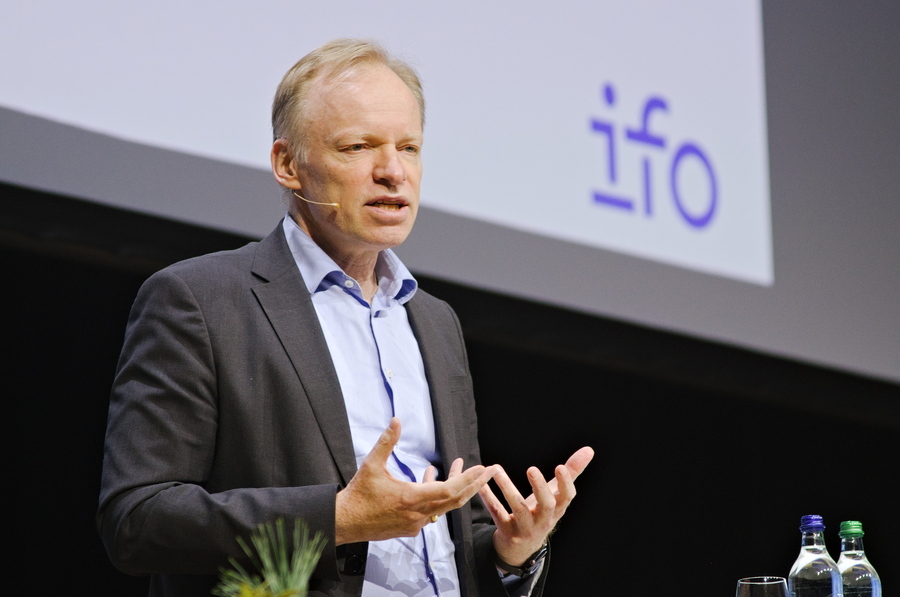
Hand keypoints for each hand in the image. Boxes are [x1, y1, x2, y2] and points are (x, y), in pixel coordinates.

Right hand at [335, 417, 496, 544]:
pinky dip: (437, 496)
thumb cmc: (358, 494)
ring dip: (454, 488)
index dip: (467, 479)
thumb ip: (386, 442)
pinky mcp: (409, 528)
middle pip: (455, 500)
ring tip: (457, 466)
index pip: (449, 490)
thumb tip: (396, 421)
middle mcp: (418, 514)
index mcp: (411, 498)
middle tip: (488, 471)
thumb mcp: (371, 464)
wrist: (344, 522)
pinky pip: (431, 512)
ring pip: (444, 507)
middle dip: (473, 484)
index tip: (482, 469)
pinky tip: (430, 479)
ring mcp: (415, 524)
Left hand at [479, 446, 593, 565]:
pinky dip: (488, 499)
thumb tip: (589, 449)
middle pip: (546, 505)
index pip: (566, 498)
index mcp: (557, 509)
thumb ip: (572, 472)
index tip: (560, 466)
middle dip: (540, 488)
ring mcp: (525, 527)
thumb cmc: (542, 512)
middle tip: (531, 469)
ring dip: (507, 488)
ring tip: (496, 469)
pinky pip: (497, 514)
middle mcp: (543, 520)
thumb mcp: (556, 495)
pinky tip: (481, 485)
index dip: (565, 483)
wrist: (522, 547)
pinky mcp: (507, 531)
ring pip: (518, 509)